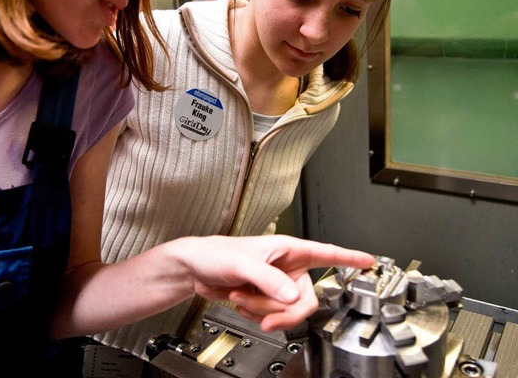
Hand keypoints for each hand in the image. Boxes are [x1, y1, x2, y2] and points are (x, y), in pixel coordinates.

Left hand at [178, 234, 374, 331]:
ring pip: (287, 310)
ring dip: (261, 309)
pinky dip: (255, 314)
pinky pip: (272, 316)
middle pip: (305, 299)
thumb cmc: (216, 254)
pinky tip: (240, 301)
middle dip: (281, 308)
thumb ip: (270, 280)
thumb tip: (293, 295)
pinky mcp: (265, 299)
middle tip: (262, 312)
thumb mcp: (244, 263)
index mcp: (288, 249)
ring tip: (241, 294)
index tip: (370, 261)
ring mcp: (277, 285)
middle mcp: (287, 268)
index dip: (350, 258)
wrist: (196, 270)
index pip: (326, 253)